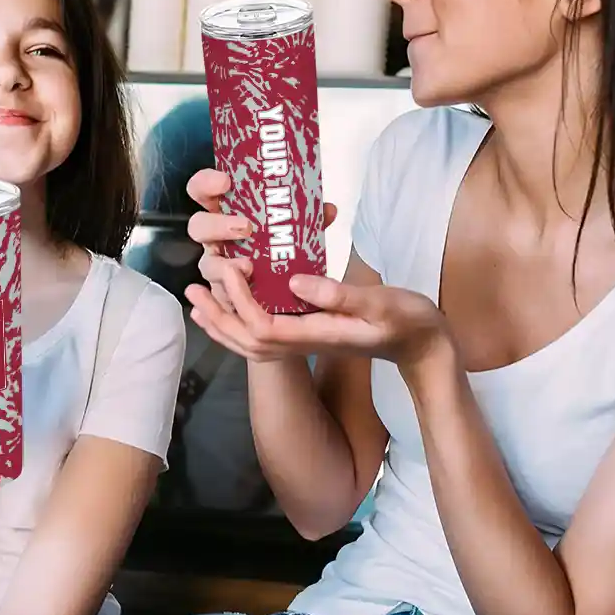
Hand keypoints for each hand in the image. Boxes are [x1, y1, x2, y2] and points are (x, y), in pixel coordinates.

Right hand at [185, 168, 337, 312]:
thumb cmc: (287, 249)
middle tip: (246, 227)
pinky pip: (219, 295)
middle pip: (198, 227)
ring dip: (223, 265)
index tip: (225, 181)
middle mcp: (216, 238)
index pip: (202, 191)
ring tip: (249, 267)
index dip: (207, 184)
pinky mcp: (225, 295)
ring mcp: (218, 267)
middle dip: (217, 225)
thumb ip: (311, 221)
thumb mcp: (302, 231)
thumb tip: (327, 210)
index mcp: (226, 212)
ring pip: (207, 265)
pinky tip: (245, 292)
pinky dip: (230, 294)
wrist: (298, 292)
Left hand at [186, 262, 451, 374]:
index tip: (232, 268)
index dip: (240, 300)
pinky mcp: (308, 336)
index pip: (263, 326)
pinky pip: (263, 337)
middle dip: (217, 315)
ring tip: (198, 298)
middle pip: (246, 341)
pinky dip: (238, 323)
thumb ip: (339, 295)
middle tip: (193, 289)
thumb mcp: (381, 303)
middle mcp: (305, 344)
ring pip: (250, 343)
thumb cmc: (408, 321)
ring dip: (221, 321)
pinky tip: (231, 304)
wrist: (422, 346)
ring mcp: (306, 343)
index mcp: (318, 335)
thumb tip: (294, 282)